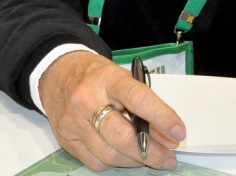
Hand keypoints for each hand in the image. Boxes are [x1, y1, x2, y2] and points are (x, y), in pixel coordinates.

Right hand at [38, 51, 185, 170]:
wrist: (56, 72)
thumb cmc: (96, 75)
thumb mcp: (121, 78)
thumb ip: (144, 104)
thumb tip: (167, 136)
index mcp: (106, 78)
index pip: (137, 98)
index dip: (161, 117)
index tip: (178, 132)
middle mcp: (86, 100)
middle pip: (121, 135)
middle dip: (151, 151)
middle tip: (169, 158)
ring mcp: (73, 122)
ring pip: (109, 154)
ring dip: (136, 161)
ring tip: (152, 158)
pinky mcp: (66, 140)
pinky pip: (95, 162)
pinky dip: (116, 163)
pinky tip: (127, 157)